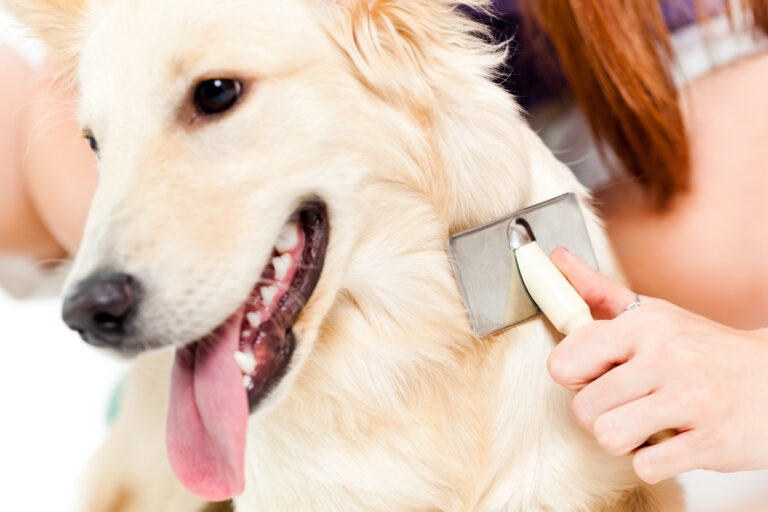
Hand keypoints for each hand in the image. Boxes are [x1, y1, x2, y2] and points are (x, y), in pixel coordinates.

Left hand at [547, 247, 767, 483]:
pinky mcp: (713, 441)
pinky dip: (654, 462)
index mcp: (645, 324)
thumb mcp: (654, 314)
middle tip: (627, 405)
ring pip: (609, 436)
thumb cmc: (707, 350)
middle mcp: (667, 356)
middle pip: (584, 408)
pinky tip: (674, 441)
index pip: (565, 361)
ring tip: (648, 424)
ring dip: (624, 440)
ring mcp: (692, 399)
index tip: (594, 376)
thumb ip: (600, 292)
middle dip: (599, 415)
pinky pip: (647, 466)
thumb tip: (557, 259)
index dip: (573, 377)